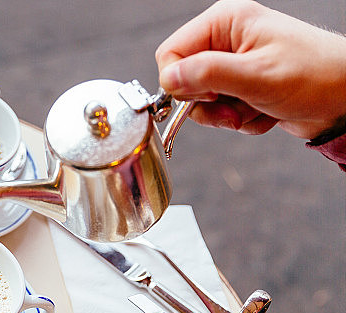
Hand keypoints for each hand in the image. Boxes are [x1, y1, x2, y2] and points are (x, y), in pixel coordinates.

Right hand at [155, 0, 345, 138]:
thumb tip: (170, 79)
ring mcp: (234, 63)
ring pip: (201, 101)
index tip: (206, 96)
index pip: (170, 53)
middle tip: (232, 108)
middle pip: (184, 80)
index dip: (181, 82)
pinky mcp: (242, 85)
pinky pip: (221, 111)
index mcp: (225, 22)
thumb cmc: (315, 76)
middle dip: (207, 104)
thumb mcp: (256, 76)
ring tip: (253, 109)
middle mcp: (226, 39)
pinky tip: (263, 111)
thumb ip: (207, 75)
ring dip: (226, 115)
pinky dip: (240, 119)